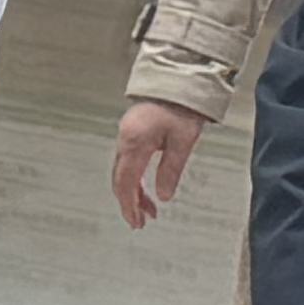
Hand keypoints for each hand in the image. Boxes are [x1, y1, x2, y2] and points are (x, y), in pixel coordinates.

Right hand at [111, 97, 205, 227]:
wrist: (178, 82)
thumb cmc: (181, 108)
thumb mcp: (183, 142)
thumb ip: (171, 170)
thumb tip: (163, 196)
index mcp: (135, 143)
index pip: (126, 182)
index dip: (130, 205)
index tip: (136, 222)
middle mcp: (125, 140)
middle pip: (121, 180)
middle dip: (130, 203)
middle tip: (141, 222)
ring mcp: (126, 136)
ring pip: (124, 172)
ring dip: (134, 193)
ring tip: (150, 211)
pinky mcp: (132, 134)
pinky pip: (128, 163)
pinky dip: (136, 179)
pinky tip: (147, 190)